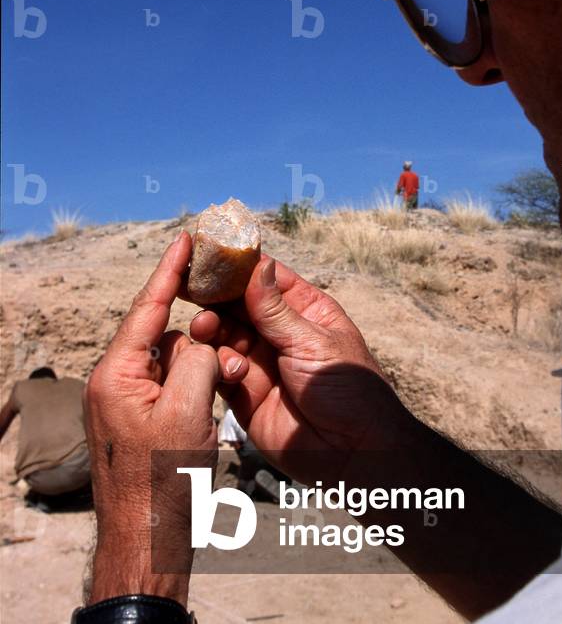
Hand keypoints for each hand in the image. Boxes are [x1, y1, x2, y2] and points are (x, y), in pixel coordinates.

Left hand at [84, 232, 220, 605]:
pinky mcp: (138, 421)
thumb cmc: (163, 479)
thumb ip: (200, 360)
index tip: (184, 238)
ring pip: (175, 365)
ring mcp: (126, 404)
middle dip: (200, 344)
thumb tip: (203, 345)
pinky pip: (173, 390)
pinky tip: (208, 417)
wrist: (147, 541)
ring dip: (202, 374)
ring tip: (217, 406)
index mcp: (117, 373)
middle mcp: (115, 383)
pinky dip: (195, 393)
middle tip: (226, 358)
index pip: (147, 308)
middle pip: (166, 338)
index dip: (168, 270)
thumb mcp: (189, 410)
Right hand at [189, 255, 410, 481]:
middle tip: (189, 288)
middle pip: (237, 305)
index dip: (238, 265)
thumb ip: (276, 311)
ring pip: (224, 335)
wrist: (353, 453)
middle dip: (214, 296)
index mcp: (304, 310)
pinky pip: (219, 371)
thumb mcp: (313, 343)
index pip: (266, 278)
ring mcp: (260, 362)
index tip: (207, 254)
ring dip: (211, 329)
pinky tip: (217, 364)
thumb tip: (258, 266)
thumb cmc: (348, 390)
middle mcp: (278, 332)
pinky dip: (212, 364)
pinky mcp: (245, 394)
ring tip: (205, 328)